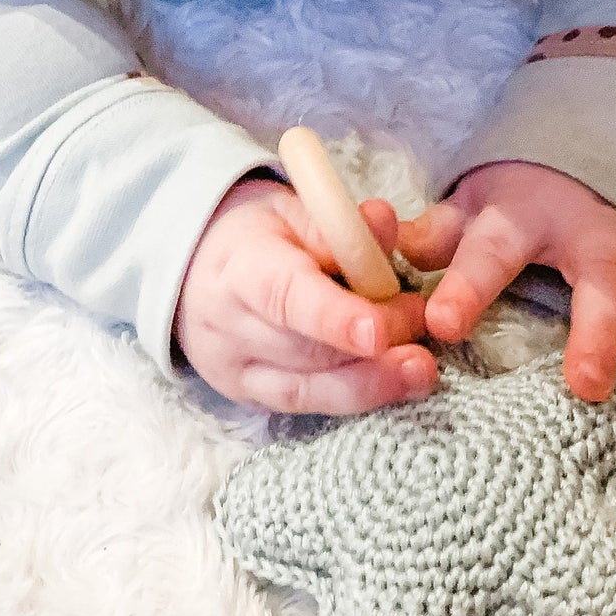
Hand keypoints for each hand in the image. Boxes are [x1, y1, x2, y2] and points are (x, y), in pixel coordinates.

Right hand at [173, 176, 434, 413]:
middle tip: (421, 319)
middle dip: (375, 345)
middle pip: (307, 350)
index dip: (333, 317)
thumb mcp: (293, 210)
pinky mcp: (247, 396)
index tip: (377, 333)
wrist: (194, 269)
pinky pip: (308, 405)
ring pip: (311, 388)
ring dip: (374, 380)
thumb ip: (340, 224)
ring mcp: (234, 369)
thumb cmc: (255, 235)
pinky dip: (355, 396)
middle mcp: (228, 327)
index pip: (286, 297)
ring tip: (421, 366)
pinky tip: (393, 385)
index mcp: (239, 268)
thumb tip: (385, 222)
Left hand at [398, 161, 615, 442]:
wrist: (582, 154)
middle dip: (600, 330)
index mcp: (523, 215)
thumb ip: (427, 238)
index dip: (466, 285)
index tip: (439, 325)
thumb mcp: (464, 207)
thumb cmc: (513, 199)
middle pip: (605, 277)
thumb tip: (368, 256)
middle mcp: (593, 232)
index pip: (490, 248)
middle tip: (587, 388)